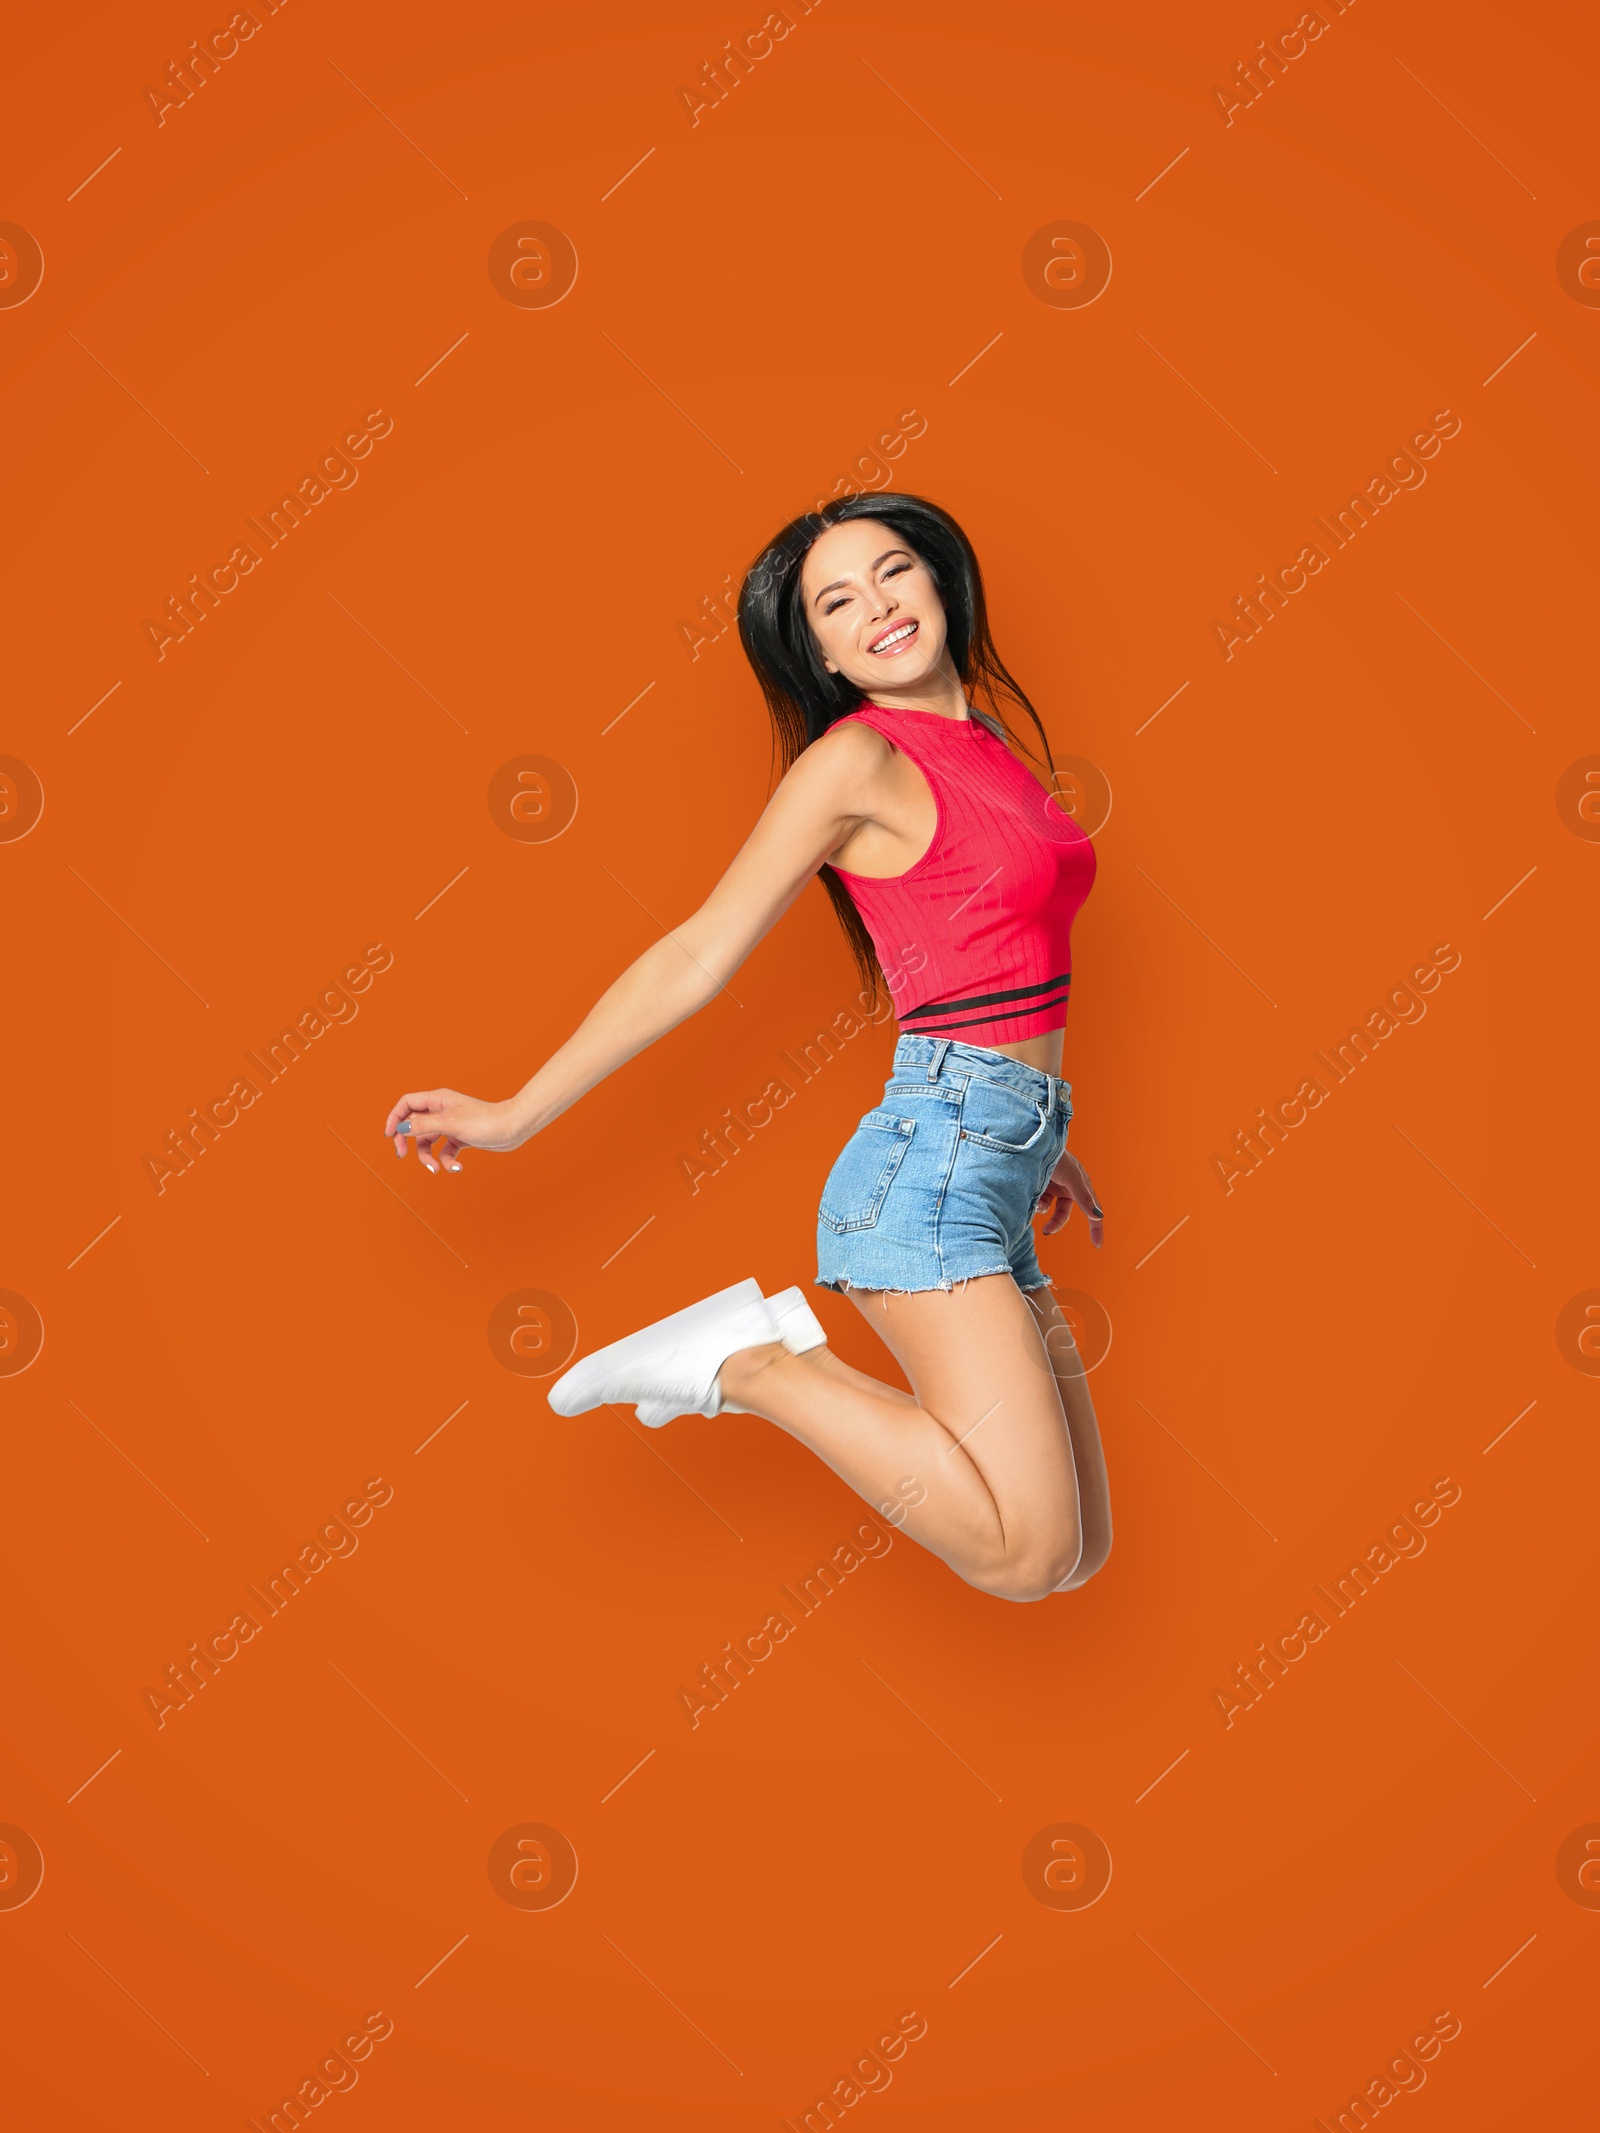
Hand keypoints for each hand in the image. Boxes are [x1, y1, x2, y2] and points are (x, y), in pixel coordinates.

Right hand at [383, 1089, 524, 1172]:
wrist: (513, 1129)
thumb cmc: (485, 1121)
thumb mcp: (450, 1124)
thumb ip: (424, 1126)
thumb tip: (401, 1127)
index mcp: (437, 1100)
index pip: (407, 1103)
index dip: (394, 1117)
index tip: (389, 1135)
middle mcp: (442, 1110)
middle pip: (413, 1124)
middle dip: (406, 1141)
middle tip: (401, 1155)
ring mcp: (451, 1125)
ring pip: (428, 1141)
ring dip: (427, 1156)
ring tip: (435, 1168)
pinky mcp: (460, 1138)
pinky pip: (445, 1151)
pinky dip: (447, 1160)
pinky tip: (457, 1167)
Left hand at [1037, 1149, 1103, 1246]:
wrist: (1031, 1143)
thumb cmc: (1055, 1155)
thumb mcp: (1072, 1176)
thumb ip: (1084, 1197)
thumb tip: (1098, 1216)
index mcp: (1081, 1183)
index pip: (1092, 1209)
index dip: (1096, 1228)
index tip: (1098, 1246)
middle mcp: (1067, 1187)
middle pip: (1065, 1214)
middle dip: (1056, 1222)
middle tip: (1047, 1231)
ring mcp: (1052, 1188)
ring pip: (1049, 1210)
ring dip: (1042, 1209)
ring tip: (1036, 1203)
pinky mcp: (1038, 1187)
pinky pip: (1038, 1203)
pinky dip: (1034, 1202)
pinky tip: (1030, 1193)